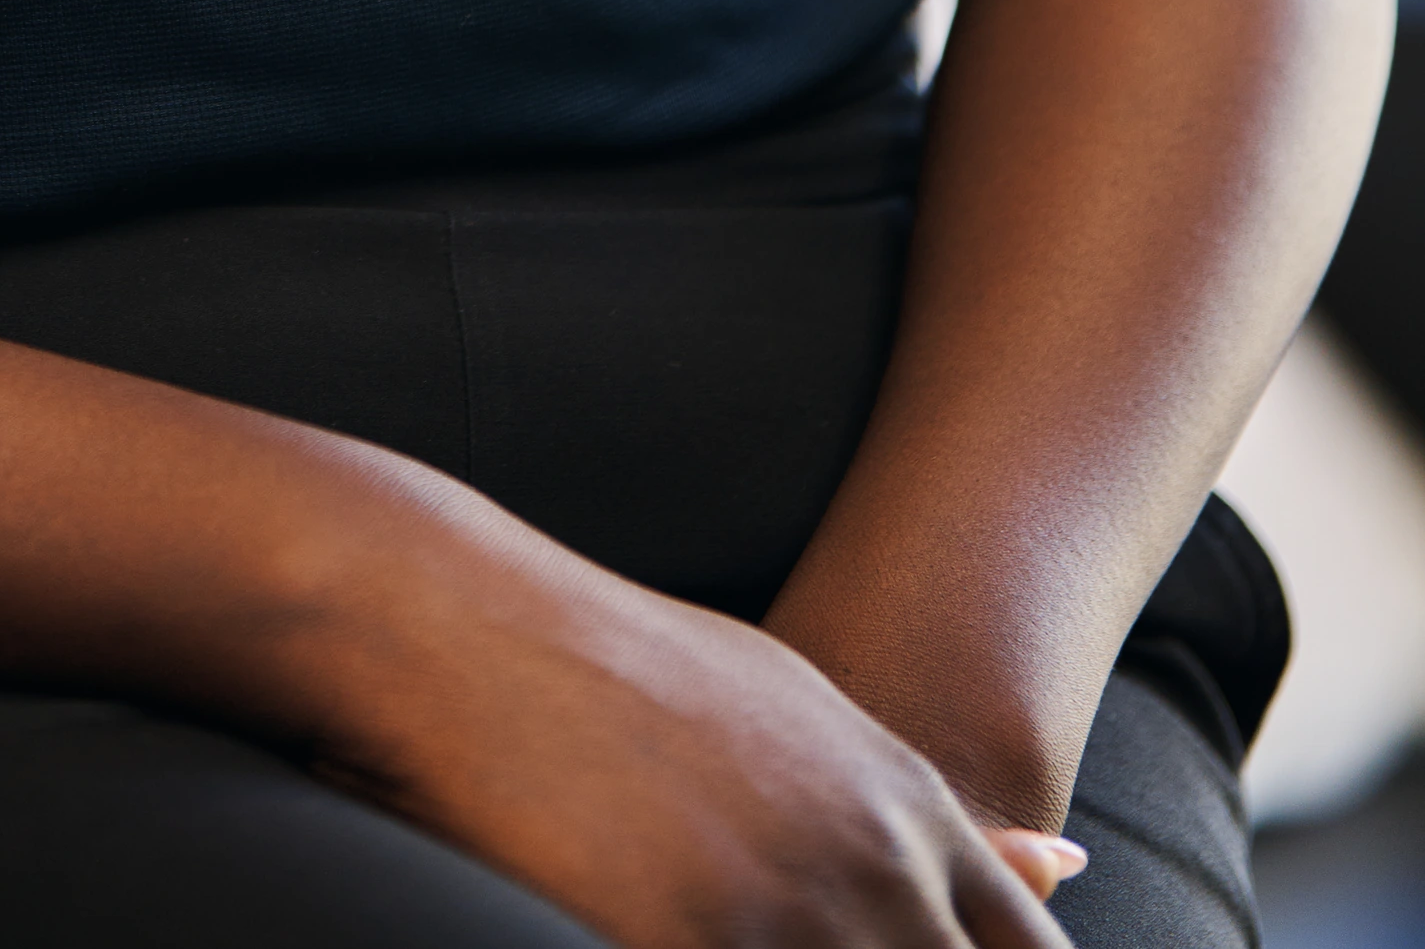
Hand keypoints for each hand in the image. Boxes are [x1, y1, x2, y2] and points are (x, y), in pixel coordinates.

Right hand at [250, 472, 1078, 948]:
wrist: (467, 617)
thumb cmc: (624, 662)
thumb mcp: (807, 716)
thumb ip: (933, 808)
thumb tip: (1065, 863)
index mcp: (905, 808)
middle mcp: (870, 864)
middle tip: (798, 939)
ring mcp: (786, 915)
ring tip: (739, 938)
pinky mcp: (691, 945)